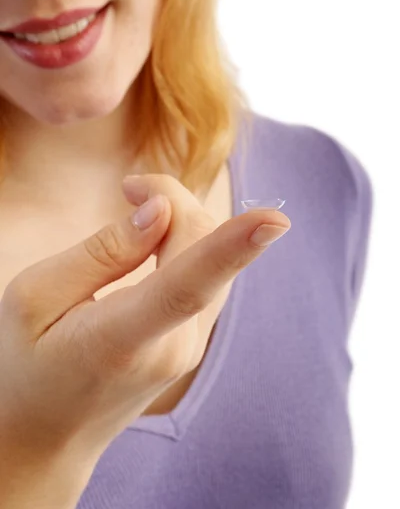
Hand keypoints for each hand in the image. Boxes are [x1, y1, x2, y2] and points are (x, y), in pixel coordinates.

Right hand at [0, 173, 290, 463]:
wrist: (47, 436)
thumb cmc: (27, 362)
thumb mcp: (35, 298)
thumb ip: (103, 251)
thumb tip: (161, 211)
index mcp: (121, 338)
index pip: (185, 288)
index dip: (231, 249)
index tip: (276, 220)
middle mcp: (172, 348)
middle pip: (202, 248)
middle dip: (175, 200)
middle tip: (130, 188)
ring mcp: (189, 349)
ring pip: (212, 259)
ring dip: (184, 220)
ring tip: (137, 208)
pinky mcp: (193, 343)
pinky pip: (208, 277)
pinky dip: (190, 243)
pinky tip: (159, 236)